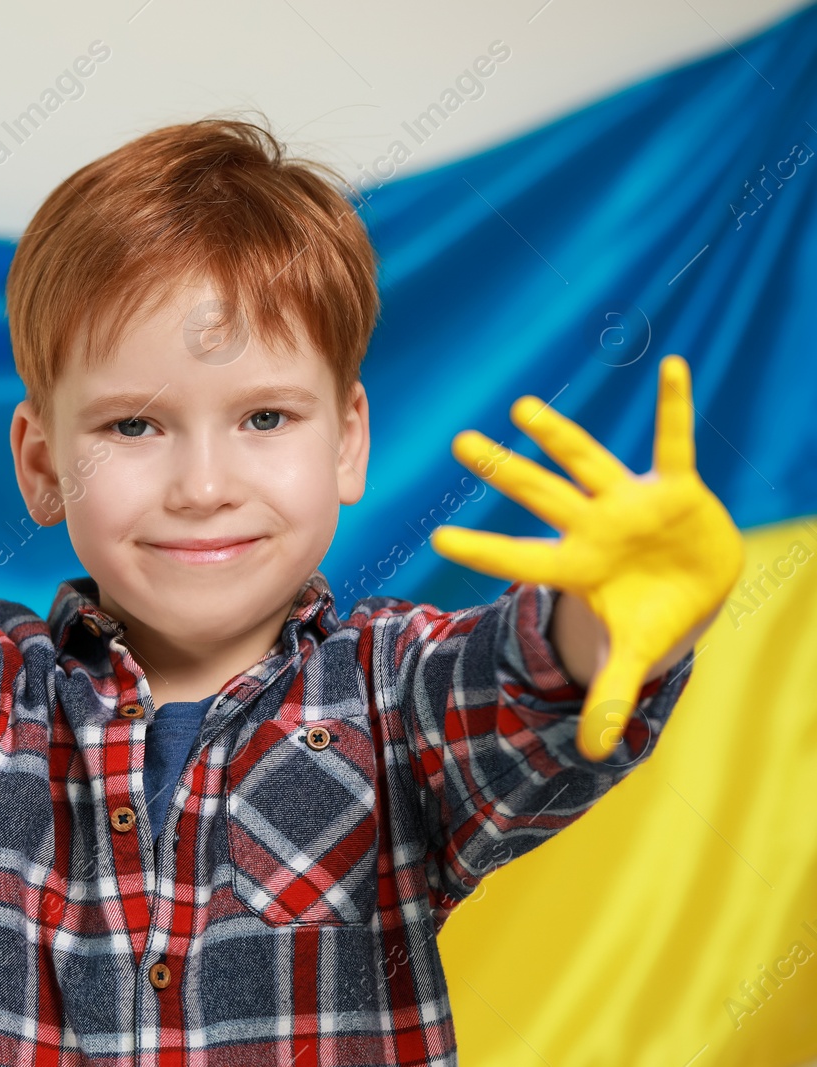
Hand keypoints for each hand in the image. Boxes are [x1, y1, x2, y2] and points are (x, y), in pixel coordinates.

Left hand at [430, 355, 742, 760]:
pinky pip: (675, 442)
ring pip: (589, 462)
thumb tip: (595, 753)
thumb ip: (611, 695)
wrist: (697, 583)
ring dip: (561, 435)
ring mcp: (631, 503)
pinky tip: (675, 368)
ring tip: (523, 406)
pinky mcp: (675, 487)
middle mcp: (594, 526)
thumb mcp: (635, 655)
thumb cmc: (651, 612)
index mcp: (577, 566)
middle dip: (503, 471)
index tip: (436, 537)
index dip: (484, 549)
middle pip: (540, 496)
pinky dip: (676, 408)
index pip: (520, 557)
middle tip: (458, 441)